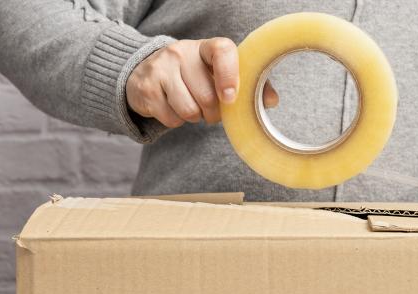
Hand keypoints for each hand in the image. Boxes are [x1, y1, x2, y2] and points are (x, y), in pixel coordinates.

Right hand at [126, 38, 278, 127]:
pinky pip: (171, 118)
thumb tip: (272, 100)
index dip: (230, 76)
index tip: (230, 97)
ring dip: (194, 118)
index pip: (222, 51)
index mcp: (205, 47)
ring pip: (189, 110)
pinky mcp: (146, 88)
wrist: (146, 73)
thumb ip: (247, 86)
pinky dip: (176, 121)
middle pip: (207, 96)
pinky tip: (172, 108)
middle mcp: (181, 52)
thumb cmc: (193, 76)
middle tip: (209, 108)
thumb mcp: (217, 74)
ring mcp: (160, 68)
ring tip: (190, 106)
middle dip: (213, 112)